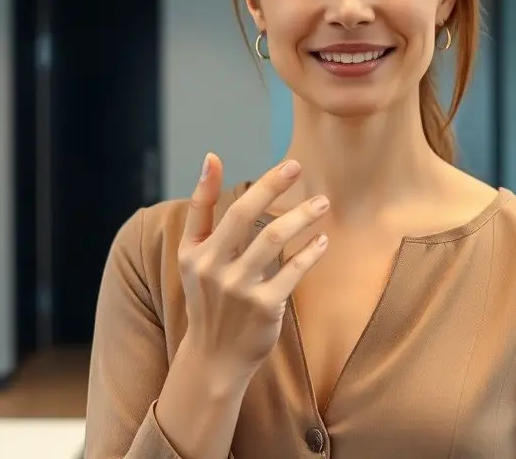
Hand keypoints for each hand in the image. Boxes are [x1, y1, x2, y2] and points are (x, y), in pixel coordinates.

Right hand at [176, 153, 330, 381]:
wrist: (214, 357)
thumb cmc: (209, 297)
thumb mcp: (193, 256)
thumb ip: (202, 210)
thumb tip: (211, 159)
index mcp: (194, 253)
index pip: (209, 206)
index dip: (230, 178)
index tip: (248, 159)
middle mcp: (212, 269)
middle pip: (244, 216)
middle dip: (271, 186)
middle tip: (297, 166)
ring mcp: (238, 289)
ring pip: (272, 239)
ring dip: (300, 217)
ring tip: (322, 204)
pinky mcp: (264, 307)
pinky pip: (293, 271)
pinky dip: (310, 253)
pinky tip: (322, 241)